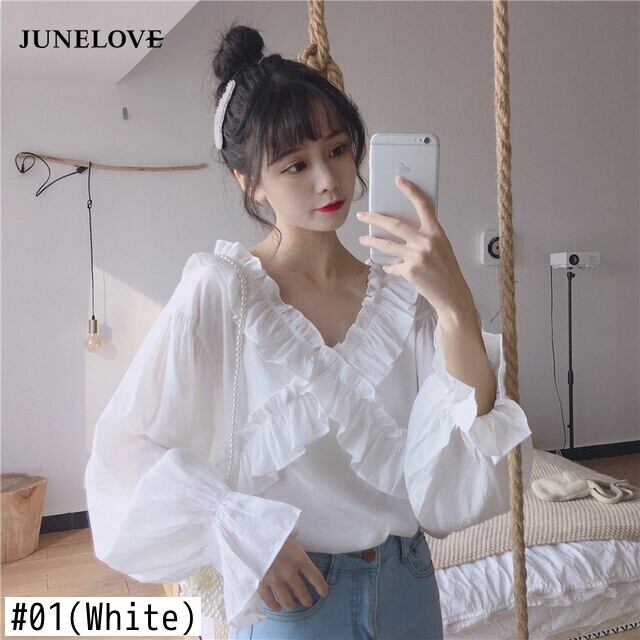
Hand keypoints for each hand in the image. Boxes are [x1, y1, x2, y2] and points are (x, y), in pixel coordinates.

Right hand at [258, 532, 329, 610]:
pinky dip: (274, 606)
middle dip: (306, 599)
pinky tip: (278, 607)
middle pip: (302, 593)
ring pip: (287, 600)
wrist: (254, 531)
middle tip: (307, 602)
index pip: (316, 577)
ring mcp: (275, 578)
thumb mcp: (291, 539)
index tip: (324, 593)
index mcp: (299, 558)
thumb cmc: (274, 533)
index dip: (321, 587)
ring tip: (292, 605)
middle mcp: (289, 571)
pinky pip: (269, 600)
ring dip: (291, 604)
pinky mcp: (261, 582)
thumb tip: (303, 558)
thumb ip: (297, 552)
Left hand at [357, 175, 474, 323]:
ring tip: (363, 240)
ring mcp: (417, 256)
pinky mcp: (410, 271)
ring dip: (371, 242)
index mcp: (437, 232)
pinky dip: (389, 267)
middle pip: (394, 224)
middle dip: (374, 218)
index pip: (423, 205)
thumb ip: (425, 236)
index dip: (410, 191)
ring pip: (387, 244)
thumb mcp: (441, 247)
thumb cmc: (446, 270)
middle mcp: (427, 241)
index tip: (399, 181)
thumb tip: (403, 229)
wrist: (452, 294)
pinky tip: (388, 267)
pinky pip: (392, 266)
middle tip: (362, 216)